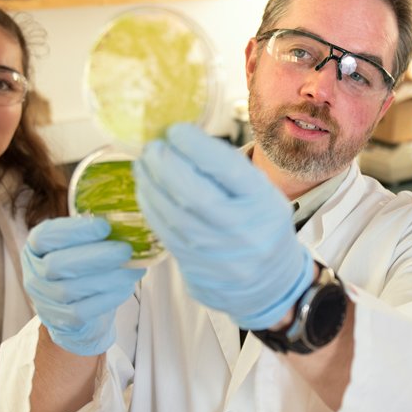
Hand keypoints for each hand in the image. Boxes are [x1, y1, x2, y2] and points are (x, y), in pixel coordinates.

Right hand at [21, 217, 146, 355]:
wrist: (78, 308)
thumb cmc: (84, 267)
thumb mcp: (83, 245)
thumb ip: (97, 234)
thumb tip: (128, 224)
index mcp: (37, 247)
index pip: (46, 236)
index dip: (74, 231)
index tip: (104, 226)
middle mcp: (34, 273)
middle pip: (57, 265)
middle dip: (95, 256)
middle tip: (125, 250)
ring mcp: (44, 299)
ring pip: (71, 290)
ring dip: (107, 278)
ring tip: (133, 269)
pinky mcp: (60, 320)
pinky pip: (82, 311)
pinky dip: (107, 298)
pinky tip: (125, 287)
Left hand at [133, 123, 312, 329]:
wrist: (268, 281)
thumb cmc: (260, 224)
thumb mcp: (260, 192)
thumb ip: (227, 170)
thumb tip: (181, 139)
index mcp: (263, 202)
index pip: (227, 170)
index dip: (196, 147)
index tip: (175, 130)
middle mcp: (242, 230)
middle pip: (193, 195)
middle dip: (165, 165)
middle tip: (152, 146)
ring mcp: (217, 253)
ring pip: (173, 215)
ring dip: (151, 185)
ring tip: (143, 163)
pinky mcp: (196, 268)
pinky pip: (165, 233)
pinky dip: (151, 207)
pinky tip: (145, 189)